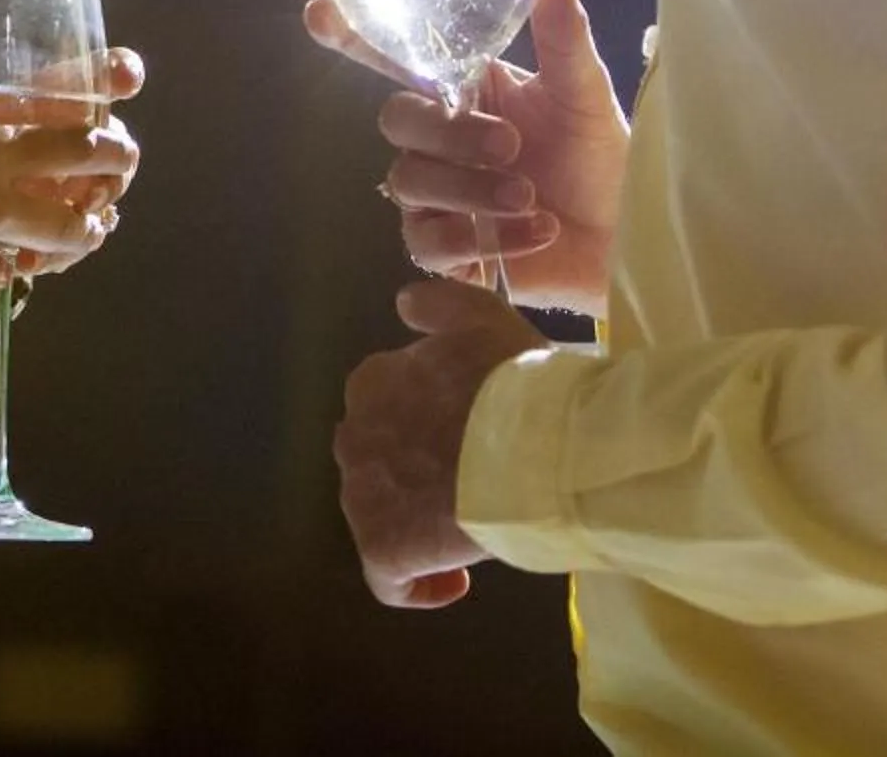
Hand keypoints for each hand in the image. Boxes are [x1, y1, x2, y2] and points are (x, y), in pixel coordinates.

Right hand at [305, 0, 626, 316]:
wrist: (625, 241)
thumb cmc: (600, 159)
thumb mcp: (585, 94)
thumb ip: (562, 37)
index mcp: (465, 89)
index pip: (395, 56)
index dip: (351, 35)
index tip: (318, 12)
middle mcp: (440, 137)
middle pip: (397, 120)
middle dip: (449, 134)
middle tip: (510, 146)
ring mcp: (437, 195)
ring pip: (408, 182)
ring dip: (471, 189)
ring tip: (530, 197)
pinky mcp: (446, 250)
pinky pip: (431, 242)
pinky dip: (487, 237)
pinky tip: (537, 233)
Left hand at [334, 278, 547, 606]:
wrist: (533, 447)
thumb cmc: (514, 382)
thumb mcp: (479, 315)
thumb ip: (436, 304)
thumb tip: (403, 304)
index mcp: (373, 381)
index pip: (388, 407)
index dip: (427, 426)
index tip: (469, 439)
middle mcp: (354, 434)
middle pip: (381, 463)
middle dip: (419, 475)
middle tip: (476, 482)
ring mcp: (361, 494)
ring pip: (382, 517)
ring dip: (420, 524)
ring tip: (474, 527)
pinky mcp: (380, 546)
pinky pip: (388, 577)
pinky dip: (417, 582)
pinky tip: (457, 578)